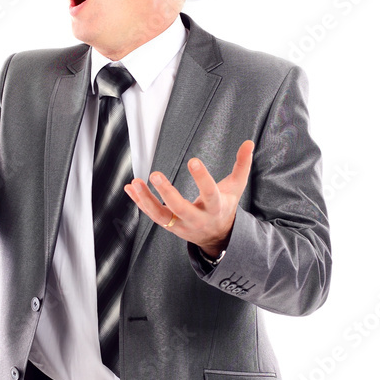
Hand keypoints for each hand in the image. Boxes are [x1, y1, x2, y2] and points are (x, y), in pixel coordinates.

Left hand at [123, 140, 253, 256]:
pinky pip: (151, 215)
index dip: (202, 178)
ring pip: (160, 216)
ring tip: (135, 183)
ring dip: (146, 200)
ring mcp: (181, 225)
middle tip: (155, 174)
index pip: (210, 193)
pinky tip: (130, 188)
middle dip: (167, 193)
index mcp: (216, 208)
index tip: (193, 160)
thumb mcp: (235, 188)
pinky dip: (139, 202)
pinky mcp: (169, 226)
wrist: (217, 236)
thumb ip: (242, 165)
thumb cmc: (224, 207)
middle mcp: (197, 219)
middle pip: (181, 209)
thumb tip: (249, 142)